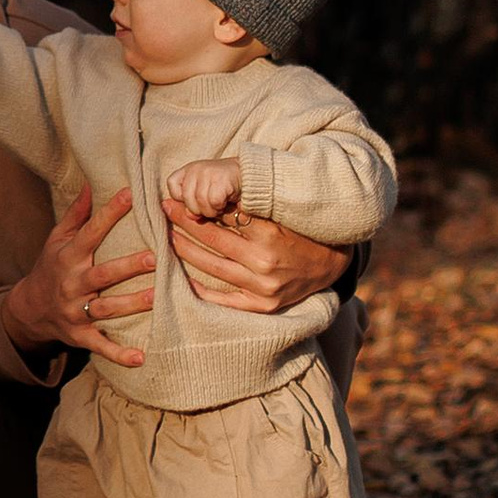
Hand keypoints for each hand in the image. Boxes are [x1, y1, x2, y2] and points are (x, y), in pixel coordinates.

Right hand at [0, 181, 154, 369]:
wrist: (29, 309)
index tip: (130, 195)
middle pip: (102, 274)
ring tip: (157, 297)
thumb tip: (91, 181)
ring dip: (132, 304)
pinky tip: (141, 357)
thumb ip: (77, 213)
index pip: (91, 232)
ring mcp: (77, 311)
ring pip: (106, 308)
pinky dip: (119, 353)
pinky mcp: (80, 334)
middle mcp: (73, 283)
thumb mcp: (57, 239)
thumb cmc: (51, 267)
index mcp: (70, 256)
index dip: (109, 213)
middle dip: (127, 267)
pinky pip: (100, 345)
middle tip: (154, 257)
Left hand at [163, 158, 241, 221]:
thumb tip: (189, 216)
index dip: (182, 199)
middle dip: (198, 209)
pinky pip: (213, 202)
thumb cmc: (223, 189)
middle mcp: (195, 168)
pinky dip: (219, 208)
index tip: (196, 200)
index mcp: (188, 169)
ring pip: (199, 202)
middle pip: (186, 198)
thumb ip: (192, 204)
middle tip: (210, 206)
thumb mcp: (203, 194)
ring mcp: (208, 172)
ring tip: (218, 205)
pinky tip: (225, 203)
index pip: (172, 186)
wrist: (249, 177)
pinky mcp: (221, 179)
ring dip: (210, 210)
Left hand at [166, 208, 352, 313]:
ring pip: (212, 267)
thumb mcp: (282, 212)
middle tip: (165, 210)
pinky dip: (200, 289)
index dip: (197, 205)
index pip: (223, 216)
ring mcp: (263, 287)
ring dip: (186, 250)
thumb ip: (251, 204)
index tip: (177, 197)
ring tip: (168, 237)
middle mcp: (264, 261)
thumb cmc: (302, 231)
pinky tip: (182, 277)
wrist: (332, 265)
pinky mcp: (263, 306)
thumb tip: (215, 191)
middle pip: (213, 239)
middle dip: (185, 222)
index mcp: (270, 233)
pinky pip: (223, 300)